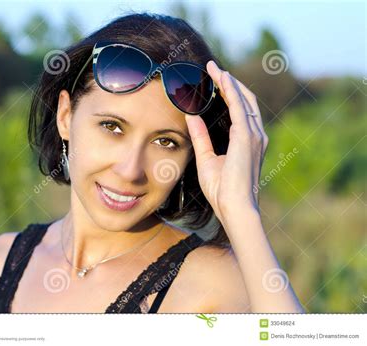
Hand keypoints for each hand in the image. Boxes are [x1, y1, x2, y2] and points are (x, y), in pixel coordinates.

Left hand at [184, 60, 268, 225]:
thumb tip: (191, 116)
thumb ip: (201, 136)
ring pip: (243, 99)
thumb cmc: (222, 190)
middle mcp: (255, 135)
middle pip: (244, 100)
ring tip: (215, 69)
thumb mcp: (206, 159)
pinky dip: (231, 91)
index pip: (238, 110)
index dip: (228, 92)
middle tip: (212, 68)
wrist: (234, 207)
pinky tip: (222, 80)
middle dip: (229, 82)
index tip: (214, 80)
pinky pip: (239, 108)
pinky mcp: (247, 138)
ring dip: (229, 82)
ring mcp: (254, 136)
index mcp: (247, 141)